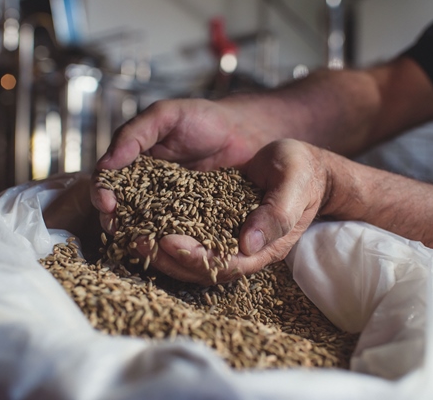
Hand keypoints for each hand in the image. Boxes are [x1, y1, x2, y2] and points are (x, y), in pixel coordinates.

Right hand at [91, 97, 276, 233]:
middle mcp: (146, 190)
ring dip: (140, 238)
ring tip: (141, 243)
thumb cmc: (203, 118)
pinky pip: (179, 235)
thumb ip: (134, 134)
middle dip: (115, 222)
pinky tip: (172, 248)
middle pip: (121, 211)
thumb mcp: (165, 116)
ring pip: (147, 228)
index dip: (102, 194)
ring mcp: (169, 208)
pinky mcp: (194, 222)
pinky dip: (172, 243)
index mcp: (133, 165)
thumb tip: (105, 165)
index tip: (107, 203)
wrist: (244, 131)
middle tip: (118, 229)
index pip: (108, 183)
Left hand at [132, 139, 329, 284]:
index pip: (223, 265)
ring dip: (156, 246)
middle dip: (165, 256)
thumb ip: (277, 214)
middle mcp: (238, 249)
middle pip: (196, 266)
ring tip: (129, 231)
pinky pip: (183, 230)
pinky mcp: (211, 221)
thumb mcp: (295, 186)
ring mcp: (223, 237)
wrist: (301, 166)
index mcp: (261, 248)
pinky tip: (139, 216)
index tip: (169, 242)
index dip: (195, 257)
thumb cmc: (302, 174)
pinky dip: (160, 226)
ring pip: (185, 253)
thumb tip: (247, 244)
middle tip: (136, 240)